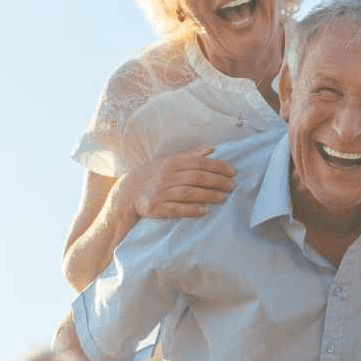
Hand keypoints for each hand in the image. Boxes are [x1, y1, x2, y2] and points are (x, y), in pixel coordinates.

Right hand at [119, 148, 235, 219]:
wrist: (127, 192)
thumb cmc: (154, 176)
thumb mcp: (169, 162)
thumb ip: (191, 156)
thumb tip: (212, 149)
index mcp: (172, 163)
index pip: (199, 163)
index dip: (217, 167)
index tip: (233, 172)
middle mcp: (166, 176)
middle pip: (196, 177)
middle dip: (216, 181)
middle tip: (232, 187)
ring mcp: (160, 192)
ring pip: (188, 192)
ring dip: (207, 195)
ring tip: (222, 198)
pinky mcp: (155, 207)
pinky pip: (175, 209)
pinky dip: (190, 210)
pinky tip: (203, 211)